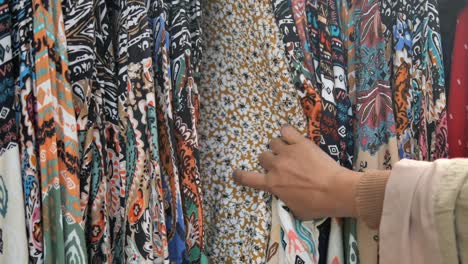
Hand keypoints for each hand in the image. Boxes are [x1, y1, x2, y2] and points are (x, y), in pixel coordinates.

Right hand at [233, 126, 360, 219]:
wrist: (336, 190)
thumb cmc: (317, 205)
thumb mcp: (296, 211)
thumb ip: (285, 201)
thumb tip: (285, 197)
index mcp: (272, 184)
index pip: (248, 179)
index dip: (240, 175)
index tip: (235, 173)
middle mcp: (276, 166)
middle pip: (263, 157)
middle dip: (269, 160)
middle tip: (280, 164)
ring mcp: (287, 153)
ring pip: (273, 143)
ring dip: (278, 147)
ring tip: (287, 150)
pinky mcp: (300, 143)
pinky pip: (287, 130)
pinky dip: (286, 132)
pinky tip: (290, 134)